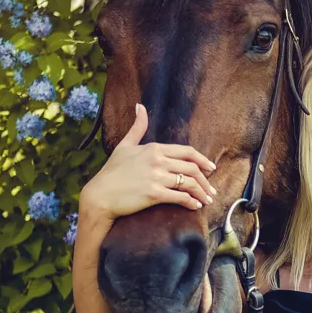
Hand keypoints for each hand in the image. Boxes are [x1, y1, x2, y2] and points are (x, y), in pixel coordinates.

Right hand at [79, 104, 217, 219]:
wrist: (100, 195)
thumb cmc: (112, 171)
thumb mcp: (125, 145)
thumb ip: (137, 127)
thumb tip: (140, 106)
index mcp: (154, 148)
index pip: (187, 152)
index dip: (203, 160)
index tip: (211, 168)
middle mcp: (157, 160)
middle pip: (192, 168)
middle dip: (205, 180)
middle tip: (211, 190)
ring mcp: (156, 177)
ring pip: (189, 183)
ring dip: (202, 192)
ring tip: (206, 200)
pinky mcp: (154, 194)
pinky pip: (180, 197)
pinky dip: (191, 202)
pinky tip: (195, 206)